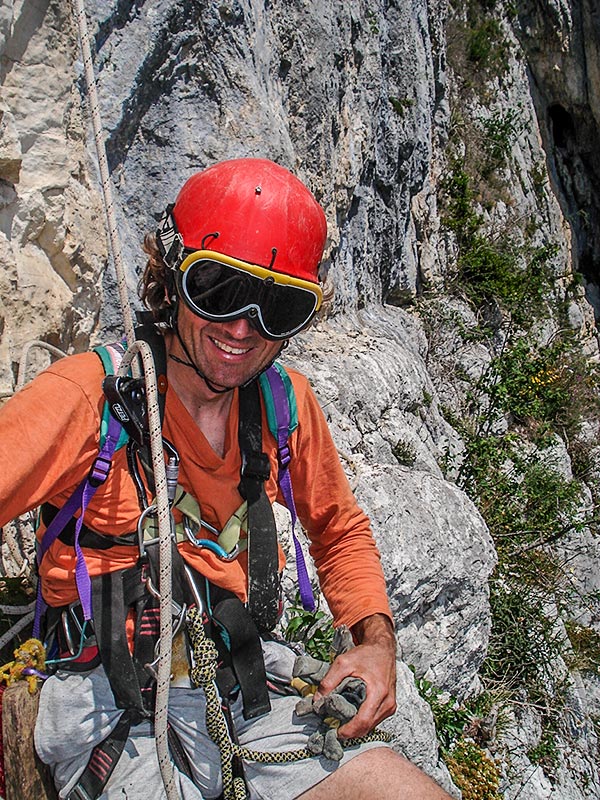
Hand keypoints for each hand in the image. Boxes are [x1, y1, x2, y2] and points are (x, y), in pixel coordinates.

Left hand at [314, 613, 396, 738]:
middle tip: (334, 728)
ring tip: (341, 721)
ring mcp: (390, 705)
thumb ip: (329, 681)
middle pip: (367, 727)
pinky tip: (352, 715)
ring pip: (371, 726)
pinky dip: (363, 721)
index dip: (348, 731)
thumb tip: (317, 702)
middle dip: (350, 731)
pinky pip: (375, 720)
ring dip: (357, 727)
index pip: (363, 721)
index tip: (335, 732)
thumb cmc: (365, 654)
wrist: (382, 648)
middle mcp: (387, 702)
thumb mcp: (343, 662)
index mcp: (379, 692)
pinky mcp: (389, 706)